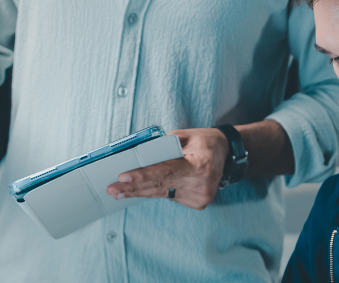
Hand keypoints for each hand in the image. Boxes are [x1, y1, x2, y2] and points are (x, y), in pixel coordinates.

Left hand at [106, 128, 228, 209]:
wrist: (226, 154)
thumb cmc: (204, 141)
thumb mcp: (185, 136)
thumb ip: (163, 146)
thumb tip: (137, 155)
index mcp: (201, 165)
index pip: (166, 172)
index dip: (143, 175)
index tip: (123, 177)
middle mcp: (202, 185)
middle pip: (160, 186)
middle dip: (133, 187)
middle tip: (112, 188)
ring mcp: (201, 197)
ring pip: (162, 194)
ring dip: (139, 192)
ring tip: (118, 192)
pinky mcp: (198, 203)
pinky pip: (169, 196)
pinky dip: (153, 192)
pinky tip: (136, 192)